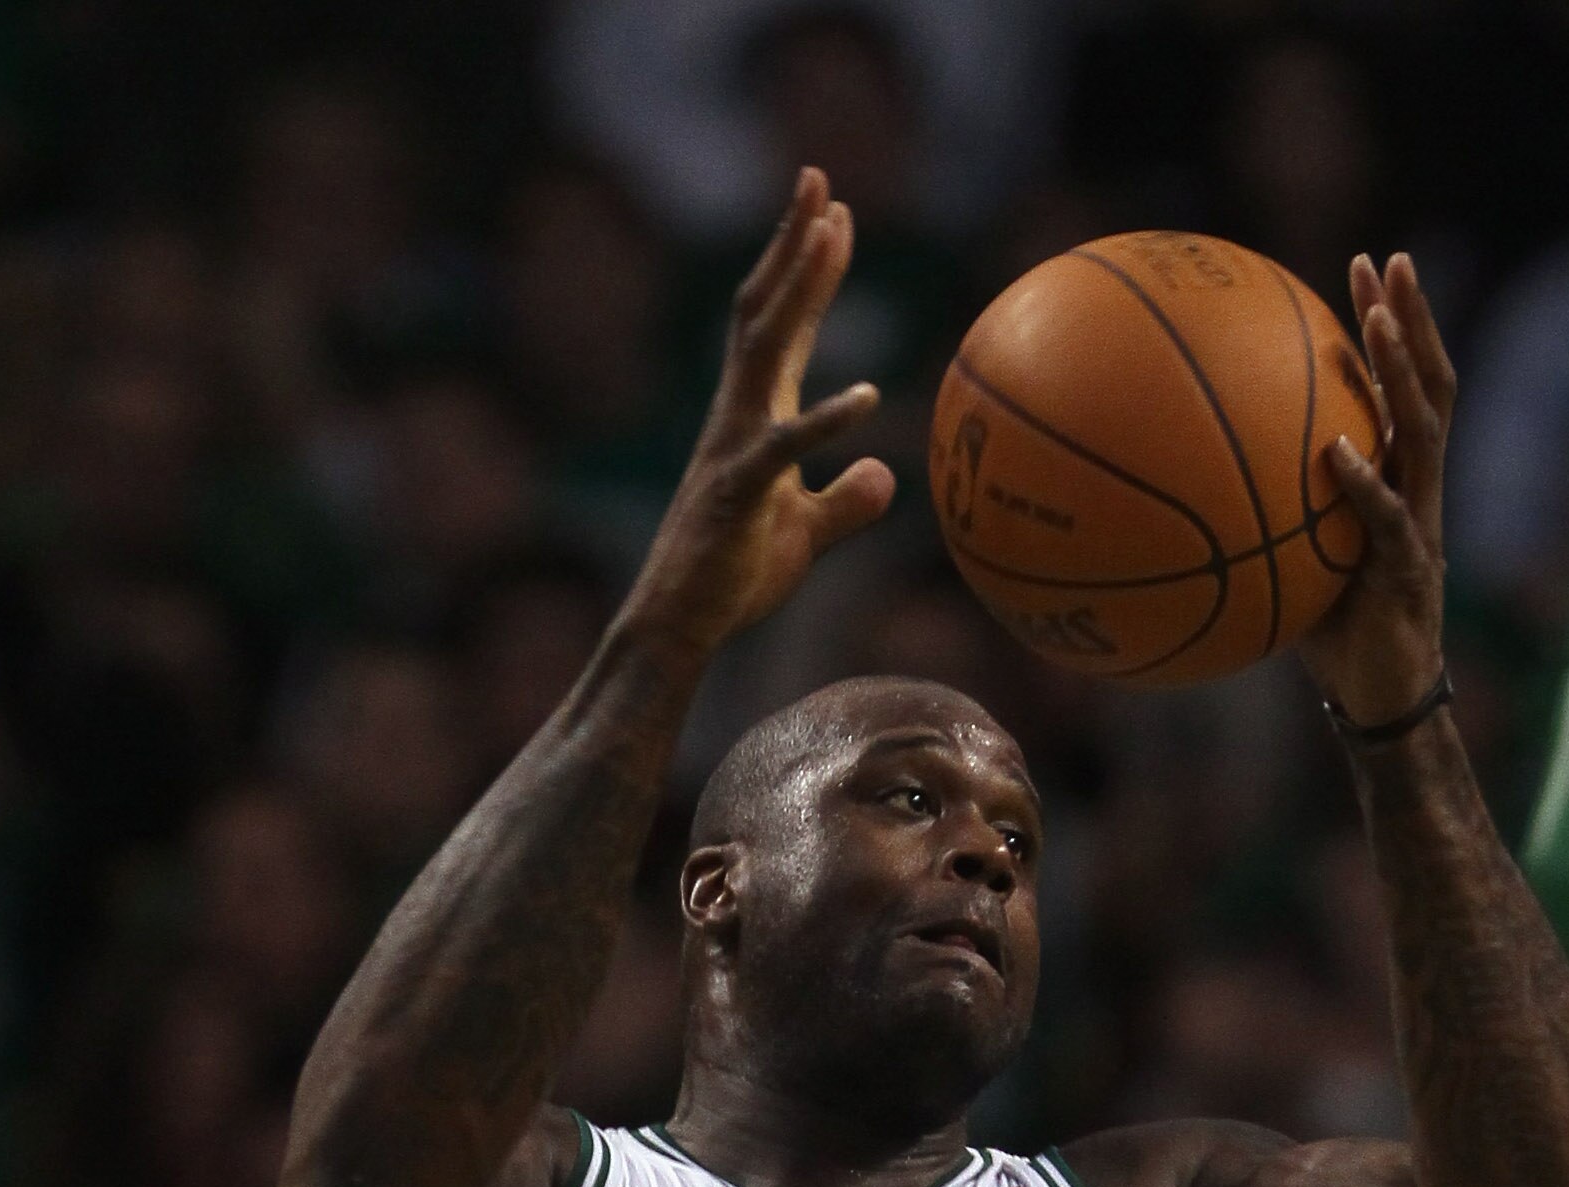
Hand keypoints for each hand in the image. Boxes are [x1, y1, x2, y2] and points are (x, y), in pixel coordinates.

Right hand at [630, 167, 894, 659]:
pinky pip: (784, 449)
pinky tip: (870, 398)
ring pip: (764, 349)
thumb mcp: (807, 533)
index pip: (782, 325)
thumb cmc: (734, 577)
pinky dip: (827, 422)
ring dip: (799, 289)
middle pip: (764, 309)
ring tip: (829, 232)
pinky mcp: (737, 493)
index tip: (834, 213)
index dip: (808, 269)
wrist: (682, 624)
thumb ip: (846, 501)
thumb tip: (886, 475)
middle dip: (791, 243)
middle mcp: (738, 414)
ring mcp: (732, 447)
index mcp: (755, 416)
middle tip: (819, 180)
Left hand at [1295, 252, 1453, 727]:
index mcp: (1399, 481)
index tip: (1366, 266)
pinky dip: (1365, 483)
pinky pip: (1389, 520)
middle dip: (1412, 320)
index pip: (1403, 387)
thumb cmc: (1334, 635)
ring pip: (1424, 433)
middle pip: (1430, 386)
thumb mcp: (1293, 560)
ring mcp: (1422, 526)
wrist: (1380, 702)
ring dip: (1401, 374)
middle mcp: (1419, 491)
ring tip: (1379, 322)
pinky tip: (1338, 450)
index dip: (1391, 327)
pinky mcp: (1410, 572)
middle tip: (1390, 260)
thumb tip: (1188, 480)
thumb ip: (1267, 513)